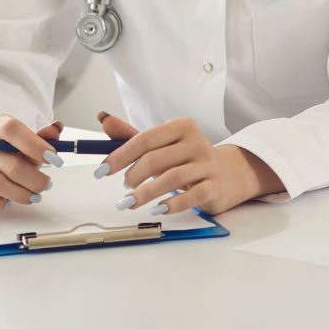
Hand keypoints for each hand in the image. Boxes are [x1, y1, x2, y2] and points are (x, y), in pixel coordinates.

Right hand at [0, 114, 63, 211]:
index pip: (12, 129)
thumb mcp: (30, 141)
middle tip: (47, 185)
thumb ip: (44, 136)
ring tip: (34, 195)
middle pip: (10, 164)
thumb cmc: (13, 150)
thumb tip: (55, 128)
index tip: (54, 158)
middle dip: (34, 179)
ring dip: (20, 194)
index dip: (34, 144)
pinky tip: (9, 201)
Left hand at [96, 111, 283, 215]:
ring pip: (172, 178)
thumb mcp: (162, 144)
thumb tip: (104, 119)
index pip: (145, 139)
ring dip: (145, 193)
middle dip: (133, 176)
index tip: (101, 171)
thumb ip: (133, 136)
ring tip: (129, 203)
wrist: (227, 173)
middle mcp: (196, 142)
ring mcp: (207, 164)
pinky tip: (156, 209)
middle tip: (125, 187)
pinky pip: (192, 195)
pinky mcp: (214, 186)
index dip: (120, 156)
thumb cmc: (187, 159)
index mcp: (181, 126)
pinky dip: (171, 204)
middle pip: (156, 159)